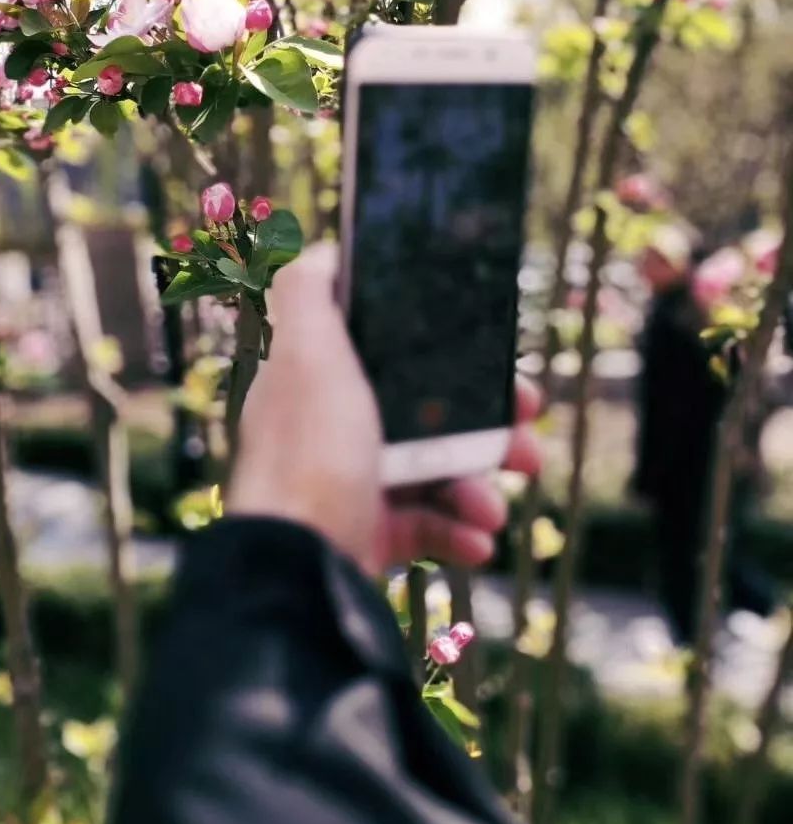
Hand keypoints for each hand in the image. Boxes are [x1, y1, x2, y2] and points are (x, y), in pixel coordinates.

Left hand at [229, 245, 540, 577]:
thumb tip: (324, 250)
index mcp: (320, 380)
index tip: (504, 367)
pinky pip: (428, 529)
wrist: (296, 573)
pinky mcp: (365, 537)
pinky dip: (460, 534)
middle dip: (487, 432)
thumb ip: (308, 293)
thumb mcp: (306, 354)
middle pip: (427, 416)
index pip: (396, 355)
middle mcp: (332, 428)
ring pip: (434, 475)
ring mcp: (349, 485)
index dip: (452, 357)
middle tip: (526, 445)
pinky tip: (479, 542)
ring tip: (494, 509)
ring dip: (477, 490)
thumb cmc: (308, 456)